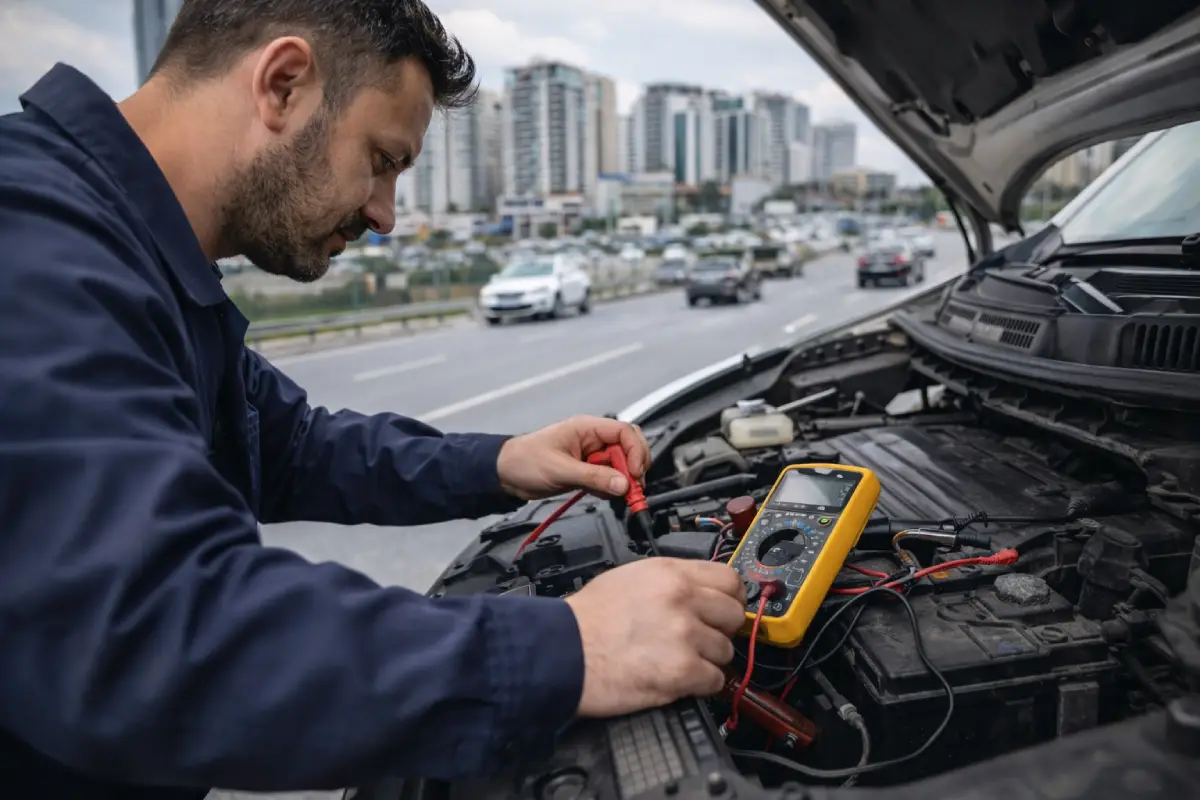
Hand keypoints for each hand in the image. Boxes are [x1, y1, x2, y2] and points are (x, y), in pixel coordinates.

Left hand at [497, 415, 650, 500]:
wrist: (505, 474)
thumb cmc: (525, 460)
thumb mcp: (561, 469)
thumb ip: (594, 477)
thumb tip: (622, 484)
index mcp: (587, 428)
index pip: (625, 432)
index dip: (635, 452)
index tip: (635, 473)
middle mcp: (593, 440)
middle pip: (629, 448)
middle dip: (634, 468)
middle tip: (632, 487)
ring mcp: (591, 456)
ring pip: (621, 466)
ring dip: (623, 481)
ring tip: (615, 494)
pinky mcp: (587, 472)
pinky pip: (609, 479)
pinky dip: (610, 489)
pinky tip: (600, 495)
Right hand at [564, 558, 746, 716]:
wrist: (562, 651)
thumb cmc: (588, 619)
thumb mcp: (631, 578)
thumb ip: (671, 582)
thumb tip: (701, 593)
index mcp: (670, 573)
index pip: (729, 579)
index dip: (730, 598)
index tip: (724, 610)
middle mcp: (682, 599)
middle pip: (734, 615)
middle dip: (720, 630)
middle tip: (700, 640)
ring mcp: (685, 635)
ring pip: (726, 651)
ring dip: (707, 660)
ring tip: (677, 661)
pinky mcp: (682, 670)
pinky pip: (715, 680)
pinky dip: (700, 684)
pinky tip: (677, 679)